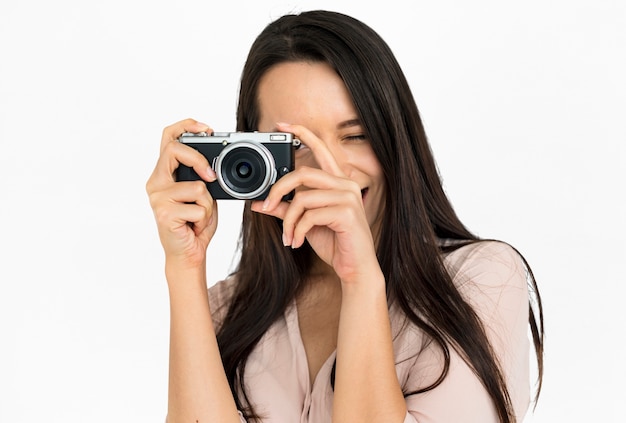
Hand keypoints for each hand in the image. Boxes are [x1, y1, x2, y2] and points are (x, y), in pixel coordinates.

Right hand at [146, 118, 217, 267]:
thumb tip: (214, 165)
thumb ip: (203, 176)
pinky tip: (194, 226)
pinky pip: (199, 207)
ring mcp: (158, 198)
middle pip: (174, 150)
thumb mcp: (203, 194)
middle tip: (211, 177)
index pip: (168, 138)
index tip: (206, 128)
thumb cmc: (196, 223)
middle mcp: (156, 183)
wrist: (188, 254)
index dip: (186, 126)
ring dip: (208, 204)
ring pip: (196, 186)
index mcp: (164, 174)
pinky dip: (205, 218)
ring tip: (199, 216)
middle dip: (199, 159)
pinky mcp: (165, 214)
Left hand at [251, 123, 380, 284]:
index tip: (282, 125)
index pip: (320, 149)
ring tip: (288, 237)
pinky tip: (297, 243)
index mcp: (336, 183)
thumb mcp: (305, 224)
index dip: (302, 134)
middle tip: (265, 206)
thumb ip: (285, 210)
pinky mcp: (346, 213)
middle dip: (278, 190)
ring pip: (303, 199)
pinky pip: (310, 216)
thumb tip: (259, 203)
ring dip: (289, 221)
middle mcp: (344, 185)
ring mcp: (348, 197)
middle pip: (302, 174)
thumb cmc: (335, 244)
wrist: (355, 268)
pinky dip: (298, 231)